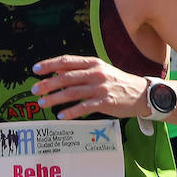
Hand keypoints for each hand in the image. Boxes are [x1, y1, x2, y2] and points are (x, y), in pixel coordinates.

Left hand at [30, 54, 152, 118]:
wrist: (142, 94)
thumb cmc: (118, 82)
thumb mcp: (100, 70)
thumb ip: (80, 70)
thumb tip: (57, 71)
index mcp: (93, 63)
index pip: (66, 61)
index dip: (49, 64)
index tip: (35, 69)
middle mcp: (96, 74)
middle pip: (66, 77)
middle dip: (47, 84)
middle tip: (34, 90)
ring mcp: (100, 88)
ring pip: (72, 92)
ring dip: (54, 98)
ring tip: (43, 103)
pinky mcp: (105, 103)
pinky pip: (84, 108)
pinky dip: (70, 112)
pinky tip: (61, 116)